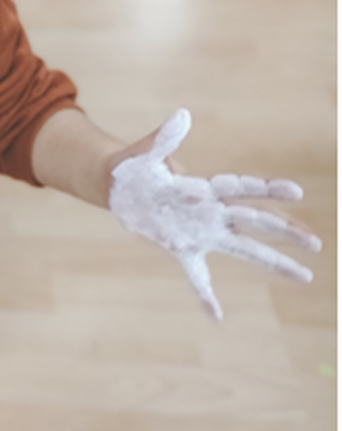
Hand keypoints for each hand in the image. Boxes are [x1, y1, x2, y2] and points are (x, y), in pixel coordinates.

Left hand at [108, 109, 320, 320]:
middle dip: (285, 231)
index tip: (295, 192)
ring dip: (272, 261)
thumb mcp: (144, 154)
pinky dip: (206, 294)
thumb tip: (181, 115)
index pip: (242, 187)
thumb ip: (163, 139)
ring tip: (304, 277)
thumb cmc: (131, 166)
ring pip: (244, 248)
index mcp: (203, 187)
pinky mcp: (181, 246)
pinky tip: (217, 316)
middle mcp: (210, 211)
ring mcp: (199, 231)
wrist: (115, 186)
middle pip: (254, 221)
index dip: (267, 189)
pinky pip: (198, 275)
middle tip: (315, 243)